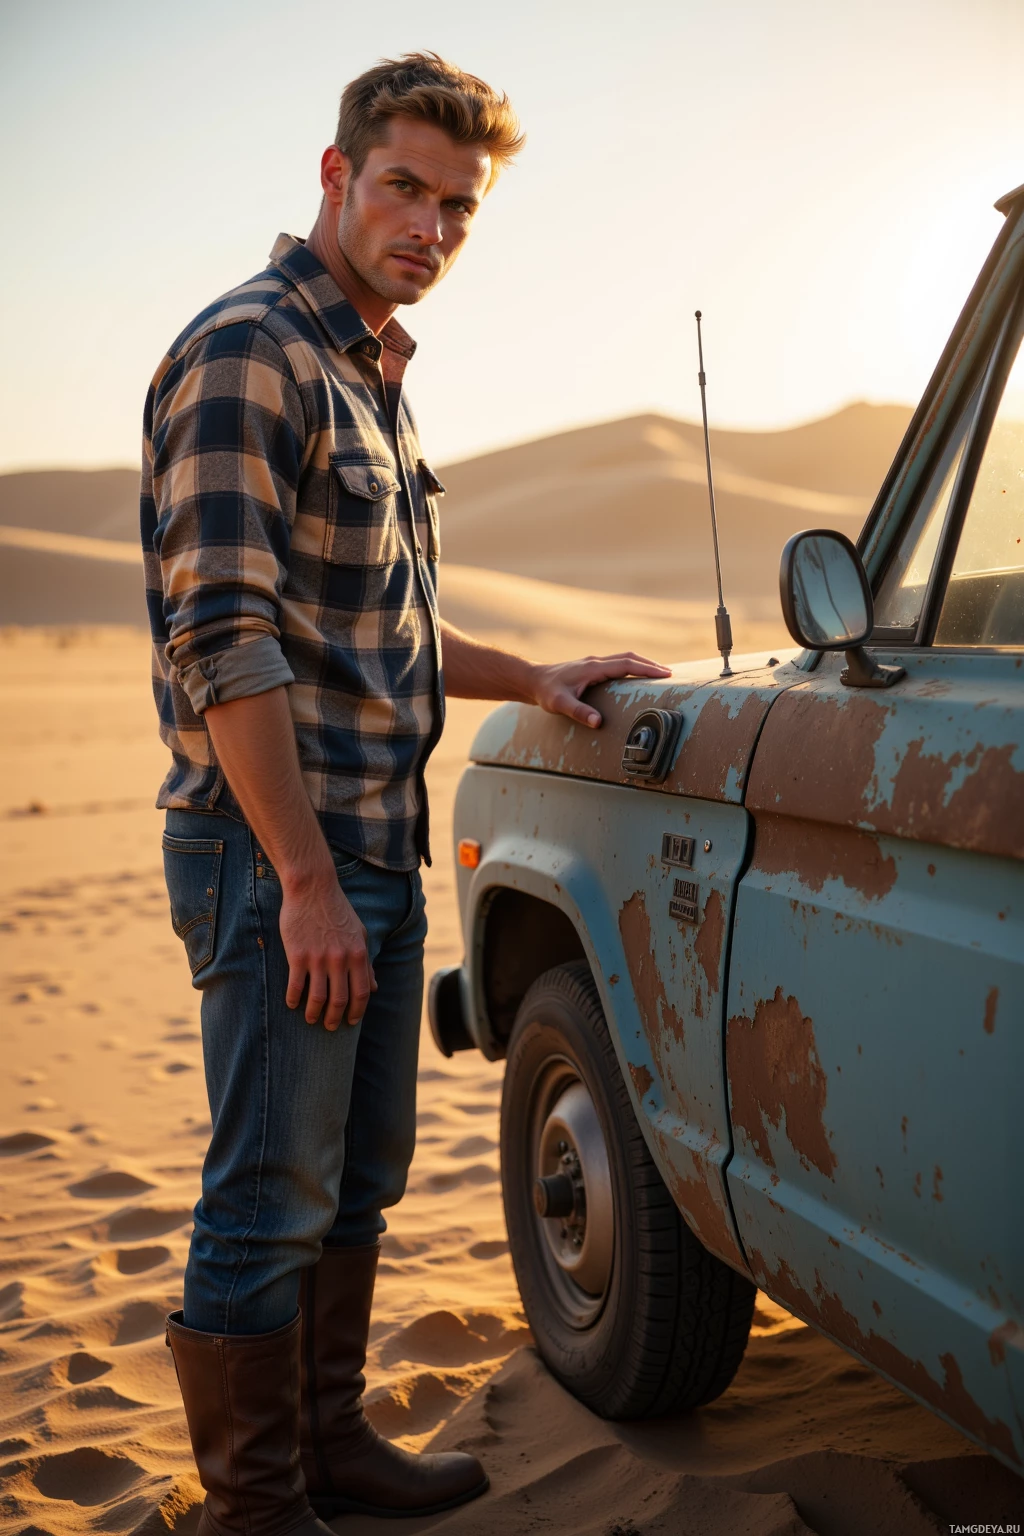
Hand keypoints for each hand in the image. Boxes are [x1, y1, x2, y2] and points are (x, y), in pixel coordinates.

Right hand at [280, 867, 376, 1029]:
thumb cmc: (337, 910)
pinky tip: (292, 1004)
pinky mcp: (297, 955)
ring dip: (314, 1014)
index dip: (357, 1011)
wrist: (313, 887)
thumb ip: (366, 961)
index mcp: (358, 954)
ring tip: (311, 1020)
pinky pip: (296, 986)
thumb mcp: (360, 933)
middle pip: (340, 1000)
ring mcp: (318, 959)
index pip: (362, 993)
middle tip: (330, 1026)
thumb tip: (375, 987)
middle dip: (335, 1019)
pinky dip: (294, 1000)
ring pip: (318, 998)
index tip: (351, 1022)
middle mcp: (340, 960)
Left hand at [530, 653, 671, 727]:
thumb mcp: (560, 704)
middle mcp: (596, 662)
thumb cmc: (546, 692)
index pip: (626, 665)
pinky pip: (618, 663)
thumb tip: (599, 722)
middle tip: (670, 674)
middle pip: (630, 658)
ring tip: (659, 674)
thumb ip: (579, 712)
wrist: (533, 680)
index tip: (665, 674)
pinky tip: (637, 676)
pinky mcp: (592, 668)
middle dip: (650, 664)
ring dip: (642, 664)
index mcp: (593, 668)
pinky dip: (632, 667)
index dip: (646, 669)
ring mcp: (594, 663)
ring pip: (624, 659)